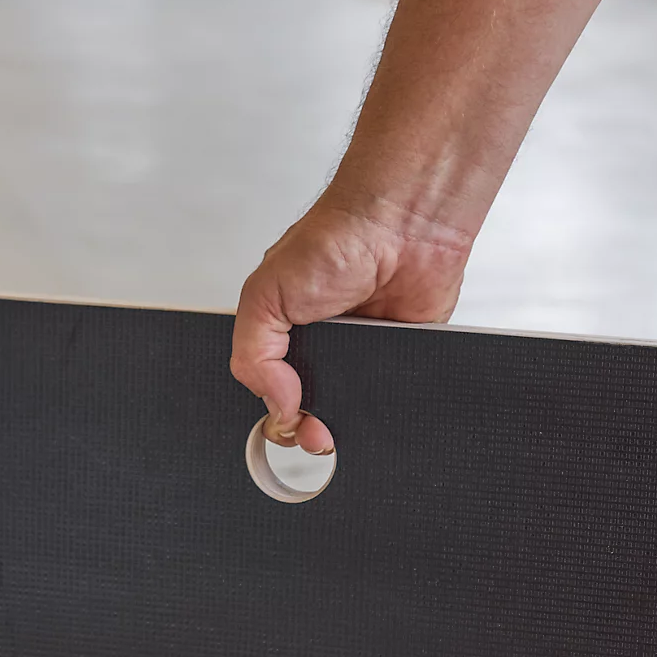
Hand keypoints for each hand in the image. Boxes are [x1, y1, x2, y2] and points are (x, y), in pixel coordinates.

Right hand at [230, 196, 471, 452]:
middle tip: (317, 431)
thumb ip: (254, 356)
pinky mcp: (401, 357)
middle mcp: (322, 345)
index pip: (270, 392)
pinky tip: (381, 397)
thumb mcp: (265, 295)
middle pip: (311, 409)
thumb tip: (276, 406)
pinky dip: (390, 401)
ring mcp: (362, 353)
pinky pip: (393, 394)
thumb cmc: (336, 238)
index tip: (287, 422)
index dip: (277, 415)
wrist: (402, 225)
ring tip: (347, 411)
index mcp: (282, 332)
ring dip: (351, 417)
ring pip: (353, 409)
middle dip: (312, 427)